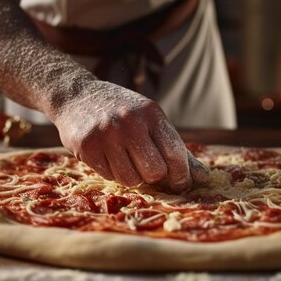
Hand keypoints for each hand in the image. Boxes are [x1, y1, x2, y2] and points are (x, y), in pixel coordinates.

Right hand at [52, 81, 205, 191]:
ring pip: (131, 179)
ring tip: (124, 159)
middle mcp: (129, 122)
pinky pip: (110, 177)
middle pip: (155, 172)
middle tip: (148, 170)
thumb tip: (203, 178)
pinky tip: (106, 155)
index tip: (180, 184)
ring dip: (131, 176)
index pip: (175, 153)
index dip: (181, 175)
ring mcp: (106, 135)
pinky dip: (111, 172)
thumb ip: (173, 147)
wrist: (76, 95)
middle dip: (154, 177)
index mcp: (151, 113)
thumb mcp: (148, 118)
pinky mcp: (87, 147)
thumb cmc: (121, 111)